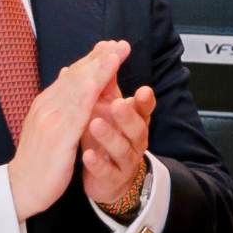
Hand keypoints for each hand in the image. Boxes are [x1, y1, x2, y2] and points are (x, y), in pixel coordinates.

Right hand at [7, 39, 129, 220]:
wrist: (20, 187)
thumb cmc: (38, 159)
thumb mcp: (49, 126)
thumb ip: (60, 102)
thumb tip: (67, 74)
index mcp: (47, 103)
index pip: (73, 76)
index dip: (93, 60)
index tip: (112, 46)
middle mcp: (48, 106)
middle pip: (77, 76)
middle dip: (100, 58)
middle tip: (120, 44)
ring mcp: (51, 120)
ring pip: (77, 89)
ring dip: (97, 69)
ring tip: (115, 54)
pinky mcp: (57, 136)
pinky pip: (75, 112)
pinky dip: (88, 95)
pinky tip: (100, 84)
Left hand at [80, 76, 157, 222]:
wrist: (107, 178)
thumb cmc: (106, 138)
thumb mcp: (107, 110)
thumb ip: (106, 87)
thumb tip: (103, 53)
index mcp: (134, 122)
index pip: (144, 109)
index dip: (145, 101)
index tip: (144, 89)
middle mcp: (134, 141)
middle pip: (136, 128)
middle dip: (127, 116)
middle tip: (116, 104)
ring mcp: (124, 161)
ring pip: (122, 149)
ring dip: (109, 136)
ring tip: (95, 124)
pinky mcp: (112, 178)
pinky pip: (107, 171)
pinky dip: (98, 163)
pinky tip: (87, 155)